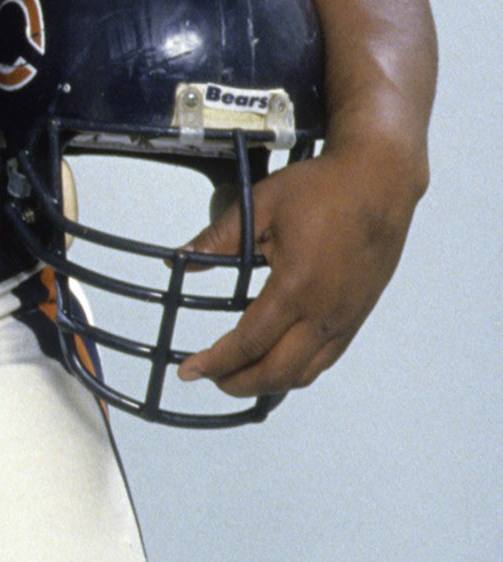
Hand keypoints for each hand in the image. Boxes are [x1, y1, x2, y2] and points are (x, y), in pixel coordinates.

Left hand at [176, 138, 423, 398]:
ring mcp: (346, 317)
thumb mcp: (261, 205)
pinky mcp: (358, 314)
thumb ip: (218, 238)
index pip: (248, 344)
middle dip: (238, 383)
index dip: (214, 363)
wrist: (381, 178)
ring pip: (305, 373)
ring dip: (268, 383)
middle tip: (210, 378)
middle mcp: (325, 312)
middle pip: (277, 372)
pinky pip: (326, 358)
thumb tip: (179, 259)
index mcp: (296, 287)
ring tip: (239, 375)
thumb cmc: (323, 188)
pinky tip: (277, 360)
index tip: (189, 370)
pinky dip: (296, 370)